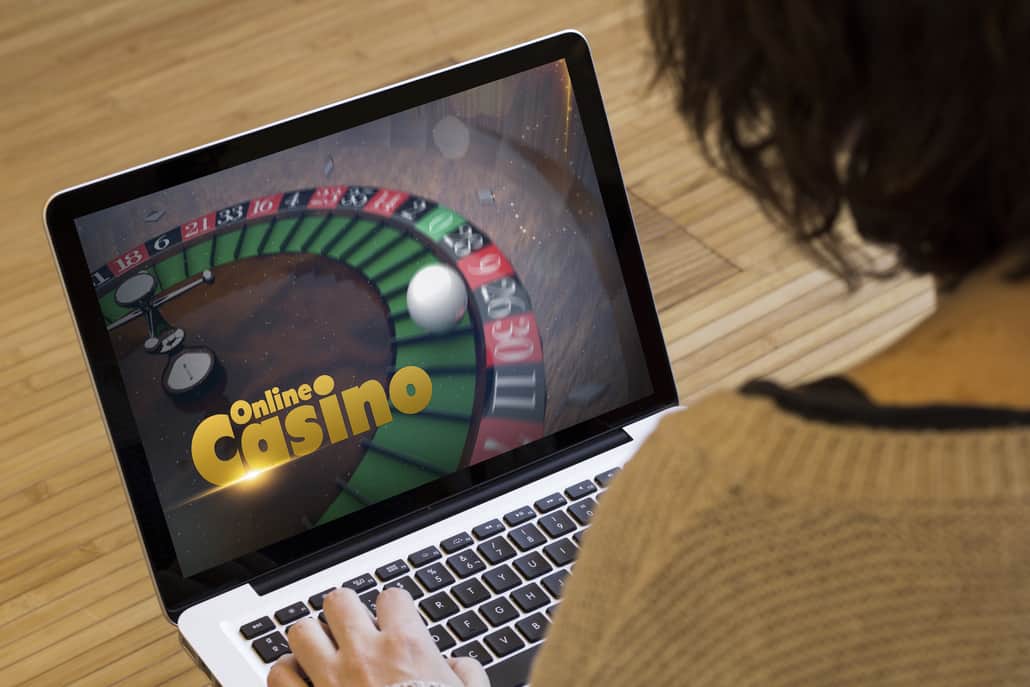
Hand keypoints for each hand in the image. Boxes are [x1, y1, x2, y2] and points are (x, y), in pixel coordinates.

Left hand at [267, 587, 488, 686]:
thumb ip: (466, 674)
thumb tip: (460, 665)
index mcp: (406, 647)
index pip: (391, 597)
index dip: (393, 608)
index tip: (394, 620)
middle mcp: (364, 655)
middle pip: (339, 601)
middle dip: (345, 612)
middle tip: (351, 628)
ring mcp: (330, 679)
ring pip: (302, 631)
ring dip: (311, 639)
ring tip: (321, 649)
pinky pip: (280, 674)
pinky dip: (286, 674)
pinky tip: (299, 679)